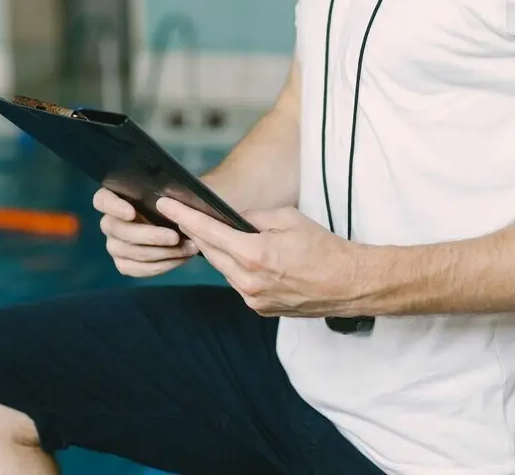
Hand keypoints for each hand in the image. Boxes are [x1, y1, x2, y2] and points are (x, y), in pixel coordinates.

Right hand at [93, 187, 198, 277]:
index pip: (102, 200)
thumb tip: (171, 197)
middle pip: (117, 230)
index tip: (132, 213)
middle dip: (148, 235)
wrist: (180, 228)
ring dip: (160, 252)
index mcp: (115, 199)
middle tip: (174, 237)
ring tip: (186, 248)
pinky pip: (136, 269)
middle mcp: (109, 222)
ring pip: (128, 251)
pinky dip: (160, 266)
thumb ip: (167, 194)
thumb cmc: (174, 204)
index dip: (114, 207)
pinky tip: (179, 259)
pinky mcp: (123, 263)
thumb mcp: (171, 194)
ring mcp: (114, 245)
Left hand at [154, 197, 364, 316]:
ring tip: (213, 234)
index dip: (184, 217)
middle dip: (196, 233)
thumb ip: (253, 218)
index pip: (208, 232)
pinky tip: (240, 257)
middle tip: (181, 216)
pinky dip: (236, 268)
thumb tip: (231, 219)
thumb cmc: (323, 248)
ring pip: (223, 270)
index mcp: (254, 255)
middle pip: (210, 253)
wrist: (348, 284)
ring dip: (218, 252)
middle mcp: (249, 281)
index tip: (166, 206)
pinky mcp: (260, 309)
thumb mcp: (288, 218)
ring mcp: (253, 299)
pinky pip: (238, 283)